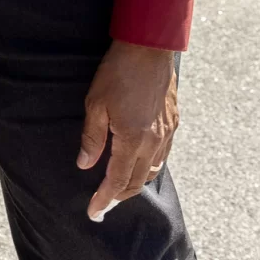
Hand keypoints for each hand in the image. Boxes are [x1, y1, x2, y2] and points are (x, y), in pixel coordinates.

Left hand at [78, 41, 179, 221]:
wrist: (148, 48)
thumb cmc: (117, 72)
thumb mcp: (95, 103)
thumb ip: (92, 137)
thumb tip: (86, 163)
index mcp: (133, 139)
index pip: (117, 180)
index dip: (104, 198)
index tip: (94, 211)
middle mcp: (154, 141)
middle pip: (138, 180)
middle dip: (120, 195)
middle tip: (104, 202)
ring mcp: (167, 132)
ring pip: (153, 170)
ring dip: (136, 182)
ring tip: (120, 186)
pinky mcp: (173, 122)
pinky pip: (163, 155)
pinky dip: (150, 166)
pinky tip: (140, 163)